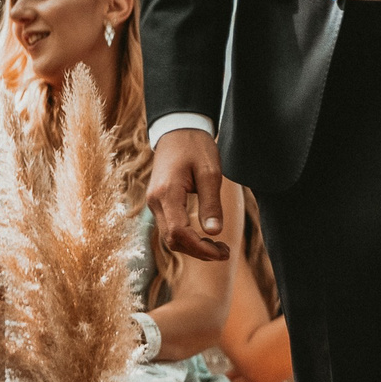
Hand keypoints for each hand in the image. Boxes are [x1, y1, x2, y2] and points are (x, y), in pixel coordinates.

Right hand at [147, 127, 229, 263]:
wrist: (177, 130)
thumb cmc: (195, 147)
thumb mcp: (210, 173)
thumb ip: (212, 203)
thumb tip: (214, 232)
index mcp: (166, 192)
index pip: (179, 232)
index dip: (201, 248)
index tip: (223, 251)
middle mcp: (155, 200)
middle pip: (172, 240)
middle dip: (199, 251)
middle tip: (225, 251)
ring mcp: (154, 202)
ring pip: (170, 237)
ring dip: (193, 247)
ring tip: (219, 246)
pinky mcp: (158, 202)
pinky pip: (170, 228)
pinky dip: (187, 238)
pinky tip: (206, 237)